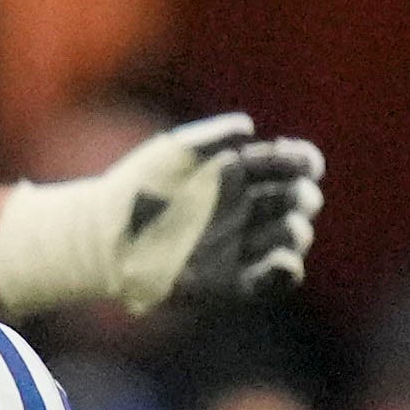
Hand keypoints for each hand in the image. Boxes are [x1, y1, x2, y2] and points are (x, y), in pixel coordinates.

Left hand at [84, 113, 328, 310]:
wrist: (106, 236)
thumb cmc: (137, 188)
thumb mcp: (172, 154)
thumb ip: (211, 137)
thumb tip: (249, 127)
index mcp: (239, 175)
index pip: (291, 165)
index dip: (304, 160)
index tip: (301, 159)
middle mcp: (246, 209)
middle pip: (299, 201)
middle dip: (303, 197)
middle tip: (294, 196)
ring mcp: (242, 245)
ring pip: (292, 238)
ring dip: (296, 231)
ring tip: (286, 226)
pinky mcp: (233, 281)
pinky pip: (273, 280)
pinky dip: (285, 271)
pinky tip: (282, 260)